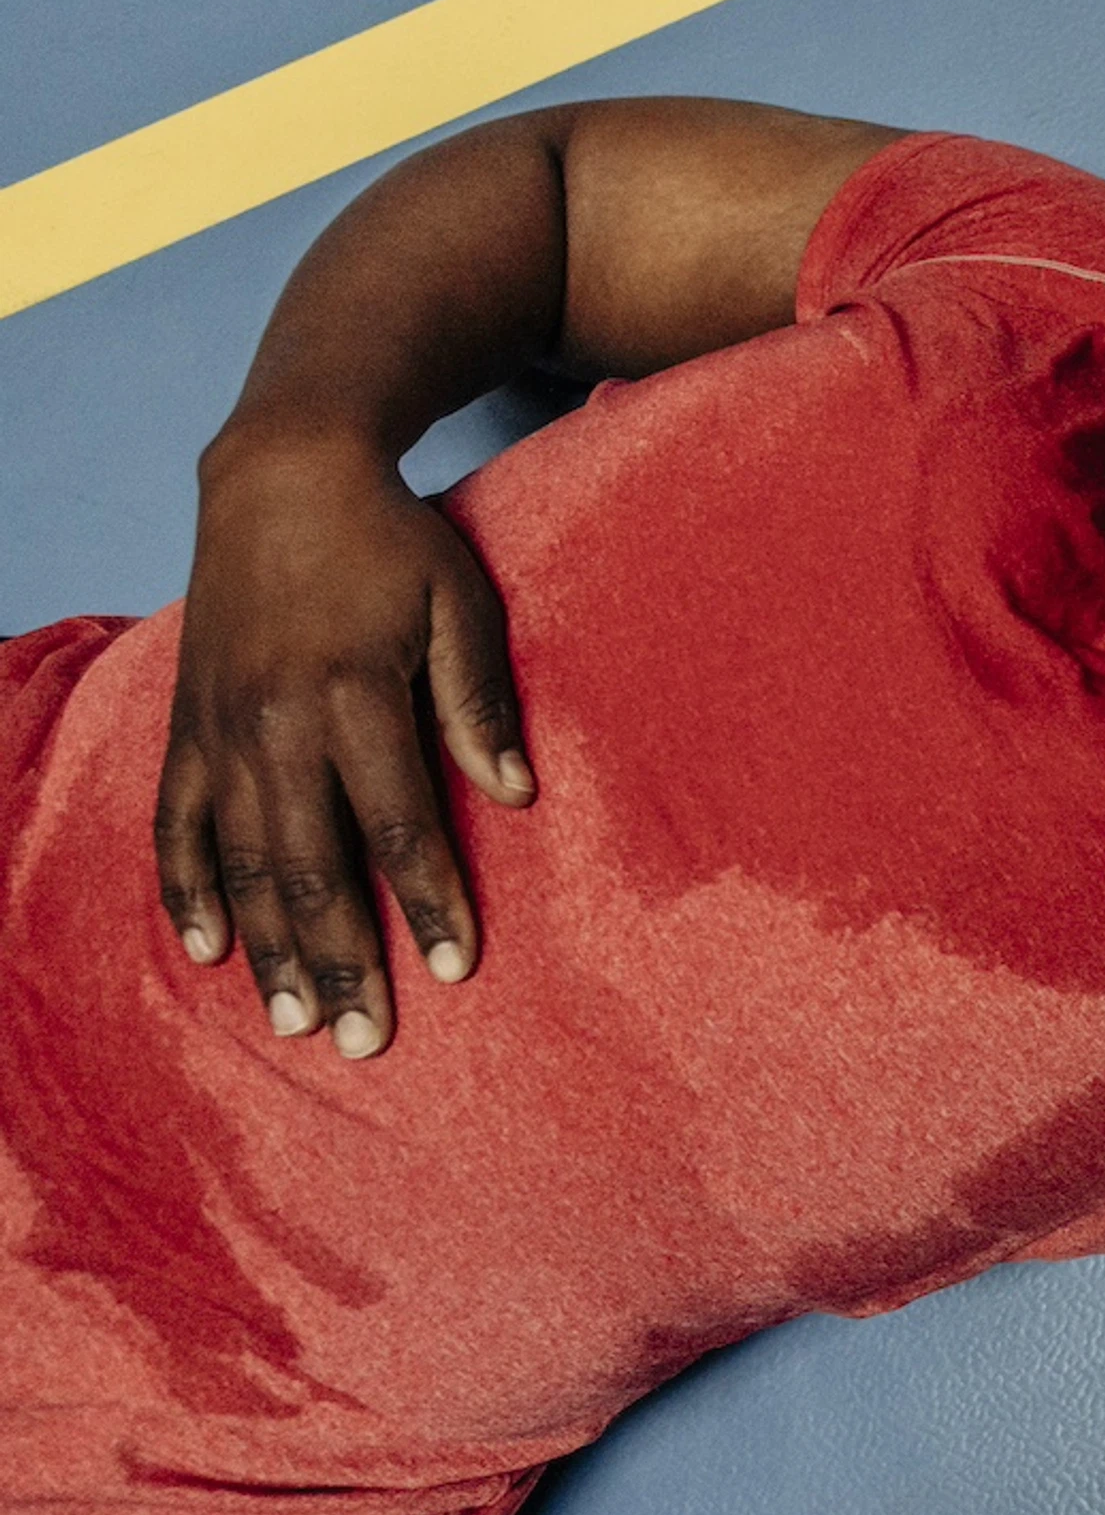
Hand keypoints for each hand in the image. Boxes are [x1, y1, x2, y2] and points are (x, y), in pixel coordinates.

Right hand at [156, 424, 533, 1057]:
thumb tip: (516, 796)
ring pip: (244, 861)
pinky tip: (208, 951)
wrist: (282, 474)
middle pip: (314, 863)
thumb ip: (480, 700)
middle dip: (343, 957)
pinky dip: (189, 890)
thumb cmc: (392, 541)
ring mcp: (221, 729)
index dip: (430, 900)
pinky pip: (179, 824)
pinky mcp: (188, 726)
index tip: (456, 968)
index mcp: (353, 694)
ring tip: (298, 1022)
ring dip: (271, 948)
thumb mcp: (460, 601)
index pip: (399, 823)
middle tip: (367, 1040)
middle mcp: (276, 723)